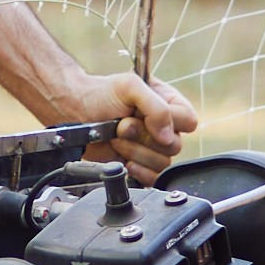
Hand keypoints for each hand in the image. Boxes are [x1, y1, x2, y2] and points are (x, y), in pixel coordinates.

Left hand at [68, 69, 196, 182]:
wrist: (76, 113)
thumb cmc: (101, 94)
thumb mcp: (130, 86)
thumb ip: (156, 107)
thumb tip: (168, 136)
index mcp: (168, 103)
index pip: (188, 120)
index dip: (169, 122)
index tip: (145, 117)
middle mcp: (164, 127)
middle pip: (174, 145)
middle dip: (143, 137)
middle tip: (122, 125)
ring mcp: (152, 148)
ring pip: (162, 163)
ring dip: (135, 151)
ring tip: (117, 137)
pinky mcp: (140, 165)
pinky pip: (153, 178)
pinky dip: (137, 170)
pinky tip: (124, 160)